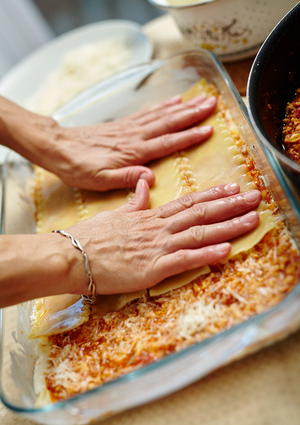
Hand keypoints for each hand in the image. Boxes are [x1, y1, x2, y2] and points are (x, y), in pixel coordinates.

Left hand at [44, 94, 216, 190]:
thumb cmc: (78, 167)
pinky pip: (147, 112)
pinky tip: (172, 101)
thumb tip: (151, 178)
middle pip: (169, 122)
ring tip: (201, 98)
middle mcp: (134, 136)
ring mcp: (129, 127)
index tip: (209, 129)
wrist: (57, 147)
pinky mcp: (122, 124)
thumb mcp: (100, 181)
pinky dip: (162, 105)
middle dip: (193, 113)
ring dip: (183, 106)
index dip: (189, 136)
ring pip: (161, 114)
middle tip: (213, 103)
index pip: (167, 142)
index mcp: (133, 152)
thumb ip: (127, 179)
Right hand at [66, 181, 260, 295]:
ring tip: (252, 219)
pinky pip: (184, 259)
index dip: (213, 194)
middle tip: (255, 197)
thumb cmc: (91, 237)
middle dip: (231, 205)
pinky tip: (227, 250)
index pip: (188, 201)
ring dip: (228, 226)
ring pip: (199, 233)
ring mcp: (156, 246)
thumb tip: (144, 183)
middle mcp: (158, 227)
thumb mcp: (115, 214)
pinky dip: (207, 254)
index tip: (234, 186)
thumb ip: (134, 201)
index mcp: (150, 216)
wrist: (71, 255)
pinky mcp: (152, 268)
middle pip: (201, 213)